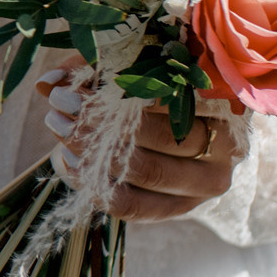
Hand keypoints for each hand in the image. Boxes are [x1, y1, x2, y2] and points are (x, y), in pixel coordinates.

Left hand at [40, 77, 236, 221]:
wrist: (175, 135)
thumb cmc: (152, 89)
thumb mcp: (131, 69)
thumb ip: (93, 69)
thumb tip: (48, 81)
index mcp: (227, 101)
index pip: (178, 94)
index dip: (122, 89)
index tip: (75, 85)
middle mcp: (226, 146)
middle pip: (164, 136)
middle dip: (103, 121)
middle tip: (59, 104)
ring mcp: (206, 183)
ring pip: (148, 172)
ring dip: (94, 151)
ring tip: (58, 127)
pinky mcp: (179, 208)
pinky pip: (134, 205)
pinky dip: (96, 184)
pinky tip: (67, 160)